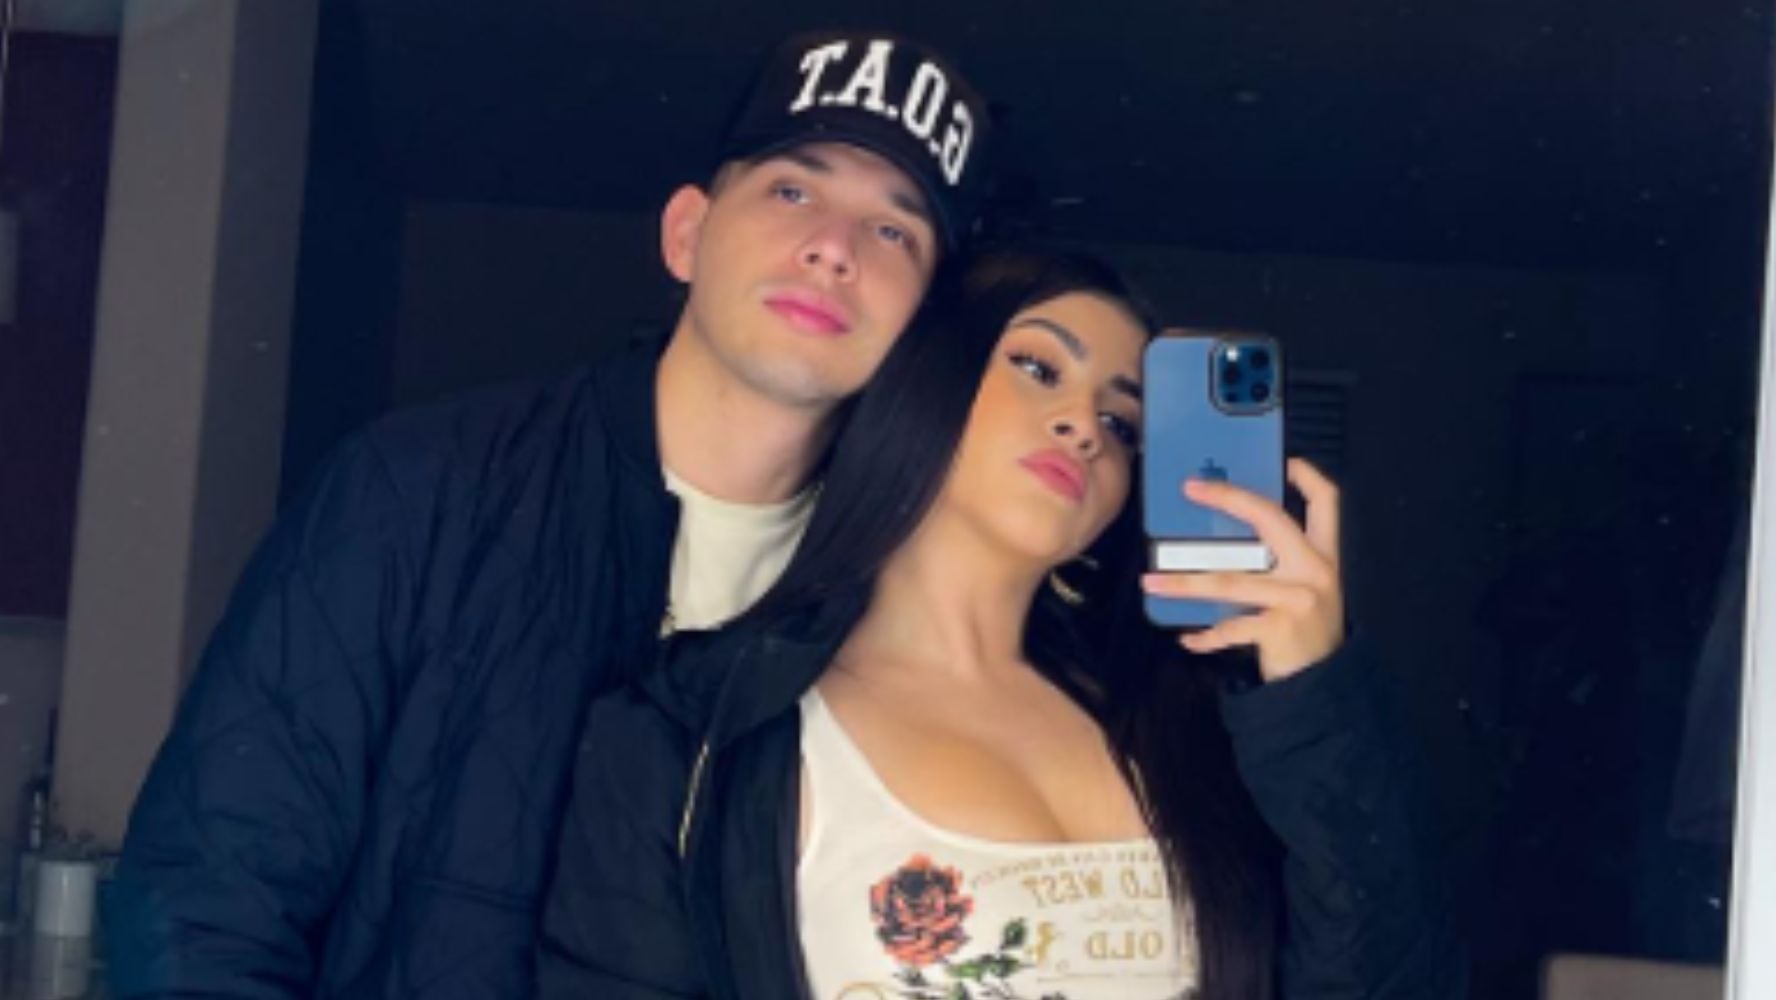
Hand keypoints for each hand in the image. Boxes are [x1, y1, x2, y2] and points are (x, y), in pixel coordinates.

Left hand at [1141, 458, 1343, 681]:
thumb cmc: (1306, 633)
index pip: (1327, 502)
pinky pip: (1229, 627)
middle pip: (1269, 518)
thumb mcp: (1306, 590)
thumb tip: (1230, 541)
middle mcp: (1315, 570)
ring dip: (1184, 582)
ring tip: (1151, 582)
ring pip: (1229, 581)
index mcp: (1324, 556)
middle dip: (1228, 498)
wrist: (1325, 685)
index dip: (1307, 476)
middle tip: (1191, 489)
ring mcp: (1298, 598)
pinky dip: (1205, 635)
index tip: (1281, 459)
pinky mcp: (1279, 628)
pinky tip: (1188, 639)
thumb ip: (1282, 564)